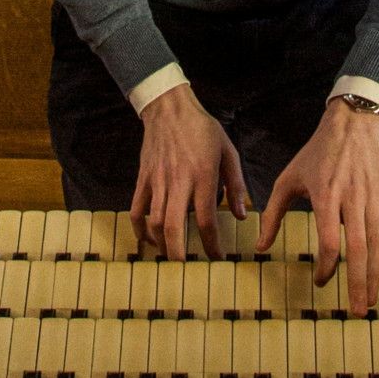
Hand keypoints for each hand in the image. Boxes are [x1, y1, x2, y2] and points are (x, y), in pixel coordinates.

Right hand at [131, 84, 247, 259]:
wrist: (170, 108)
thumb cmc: (203, 130)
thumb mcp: (228, 151)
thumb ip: (237, 185)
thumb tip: (242, 215)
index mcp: (203, 176)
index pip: (206, 219)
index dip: (212, 244)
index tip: (218, 257)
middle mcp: (179, 181)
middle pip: (174, 227)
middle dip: (180, 254)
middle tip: (188, 269)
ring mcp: (157, 181)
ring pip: (154, 222)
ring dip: (162, 244)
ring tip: (172, 256)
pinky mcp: (143, 179)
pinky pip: (136, 209)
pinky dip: (139, 229)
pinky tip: (148, 240)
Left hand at [258, 101, 378, 315]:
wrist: (351, 125)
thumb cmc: (315, 155)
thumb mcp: (288, 179)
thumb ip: (273, 213)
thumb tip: (260, 247)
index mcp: (326, 195)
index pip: (329, 240)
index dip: (326, 266)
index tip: (320, 281)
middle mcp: (352, 198)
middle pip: (358, 248)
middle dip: (357, 283)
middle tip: (356, 312)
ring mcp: (373, 197)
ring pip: (377, 243)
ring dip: (375, 275)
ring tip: (370, 301)